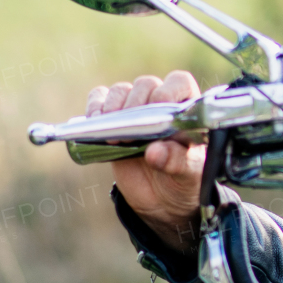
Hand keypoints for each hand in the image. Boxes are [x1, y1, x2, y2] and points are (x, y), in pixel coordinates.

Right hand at [87, 71, 205, 253]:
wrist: (163, 200)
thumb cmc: (183, 179)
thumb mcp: (187, 174)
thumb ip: (176, 161)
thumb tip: (155, 151)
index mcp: (187, 110)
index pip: (179, 83)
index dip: (167, 91)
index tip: (157, 107)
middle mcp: (161, 104)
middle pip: (146, 85)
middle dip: (136, 104)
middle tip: (131, 131)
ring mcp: (135, 110)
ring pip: (121, 91)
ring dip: (113, 106)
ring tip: (111, 133)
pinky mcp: (112, 120)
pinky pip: (99, 100)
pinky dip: (94, 106)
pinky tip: (94, 121)